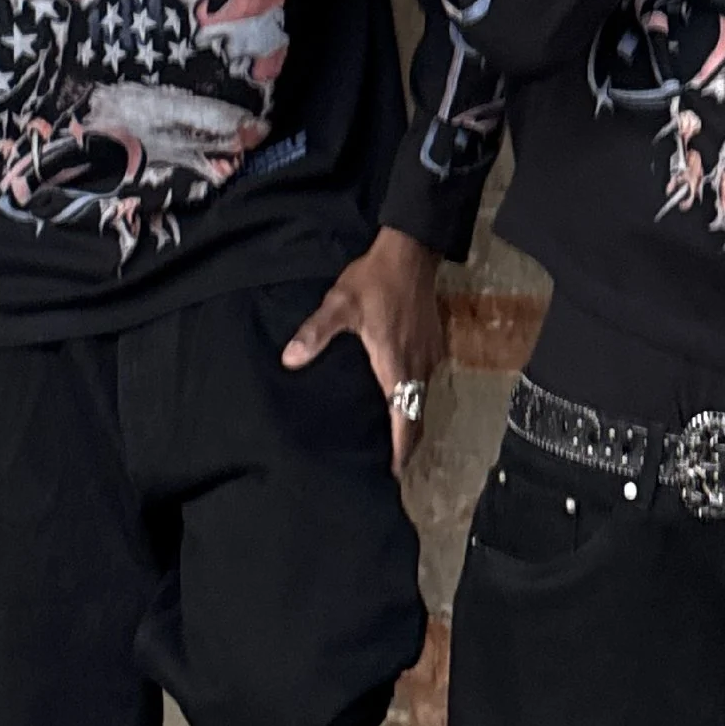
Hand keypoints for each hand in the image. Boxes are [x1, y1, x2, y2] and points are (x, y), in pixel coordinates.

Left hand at [281, 227, 444, 473]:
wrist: (412, 251)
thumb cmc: (375, 280)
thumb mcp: (339, 304)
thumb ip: (315, 334)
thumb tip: (290, 360)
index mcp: (396, 366)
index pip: (405, 421)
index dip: (400, 451)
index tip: (393, 474)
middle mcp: (419, 367)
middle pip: (417, 417)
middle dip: (405, 444)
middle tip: (388, 465)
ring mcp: (430, 356)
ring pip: (422, 400)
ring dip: (409, 420)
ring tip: (389, 438)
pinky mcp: (434, 345)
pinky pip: (424, 381)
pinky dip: (413, 398)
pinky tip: (396, 397)